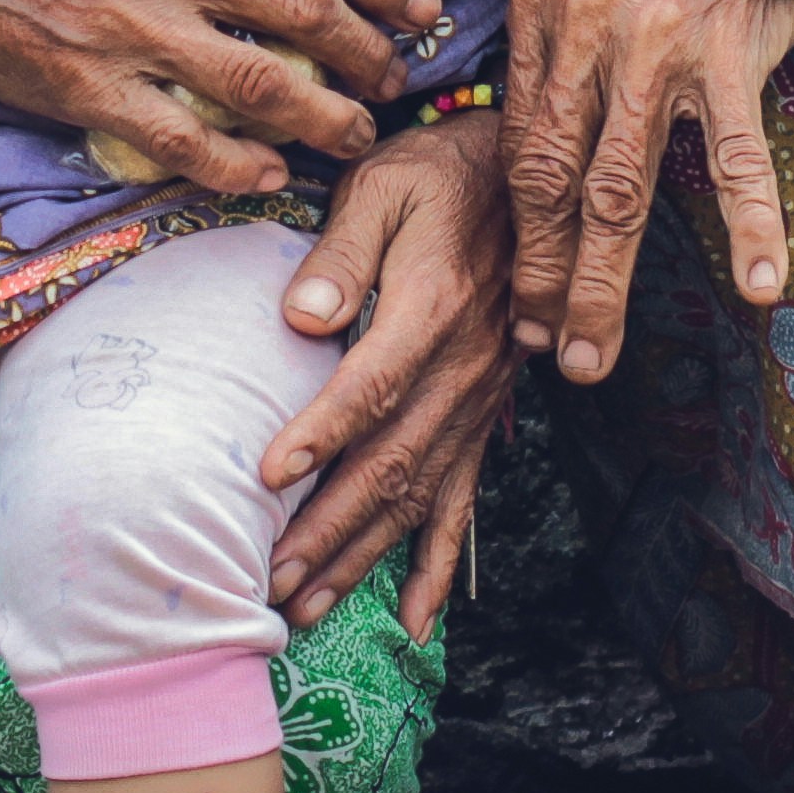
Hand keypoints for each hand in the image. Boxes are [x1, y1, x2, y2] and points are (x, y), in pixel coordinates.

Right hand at [0, 0, 440, 197]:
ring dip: (322, 118)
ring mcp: (125, 26)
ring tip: (355, 136)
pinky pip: (180, 138)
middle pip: (300, 9)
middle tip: (399, 79)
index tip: (426, 6)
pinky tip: (269, 176)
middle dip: (367, 51)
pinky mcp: (87, 86)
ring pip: (256, 82)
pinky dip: (235, 163)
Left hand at [255, 116, 515, 637]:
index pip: (371, 384)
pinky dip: (441, 565)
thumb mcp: (385, 185)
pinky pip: (466, 501)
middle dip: (329, 529)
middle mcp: (463, 368)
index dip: (320, 433)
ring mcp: (478, 401)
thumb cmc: (438, 175)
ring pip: (420, 495)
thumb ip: (342, 249)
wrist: (527, 179)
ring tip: (308, 607)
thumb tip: (303, 315)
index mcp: (434, 308)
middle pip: (392, 463)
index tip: (265, 476)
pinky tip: (413, 617)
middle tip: (271, 580)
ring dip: (364, 557)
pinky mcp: (485, 417)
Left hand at [498, 0, 793, 388]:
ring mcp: (656, 37)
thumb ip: (564, 56)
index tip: (519, 301)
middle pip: (556, 180)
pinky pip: (739, 154)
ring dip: (605, 281)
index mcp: (541, 3)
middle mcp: (586, 19)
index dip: (519, 232)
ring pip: (622, 186)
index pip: (520, 145)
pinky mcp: (728, 45)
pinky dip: (753, 223)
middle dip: (547, 277)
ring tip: (596, 354)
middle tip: (546, 353)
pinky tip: (761, 284)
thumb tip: (544, 166)